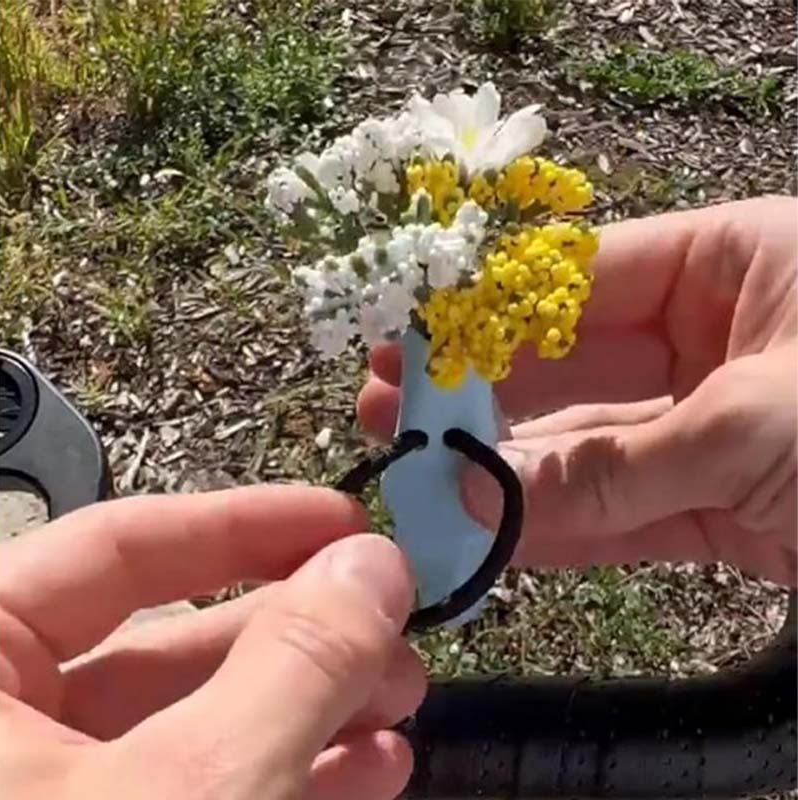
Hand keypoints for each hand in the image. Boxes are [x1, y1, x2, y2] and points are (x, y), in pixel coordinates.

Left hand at [0, 486, 424, 799]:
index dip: (247, 524)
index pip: (116, 545)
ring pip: (196, 723)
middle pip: (170, 639)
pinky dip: (288, 774)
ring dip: (313, 708)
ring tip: (401, 706)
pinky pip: (195, 792)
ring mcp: (45, 798)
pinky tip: (369, 771)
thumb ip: (292, 662)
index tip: (347, 522)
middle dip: (303, 634)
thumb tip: (375, 561)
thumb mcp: (199, 785)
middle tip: (395, 630)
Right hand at [358, 196, 796, 584]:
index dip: (489, 310)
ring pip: (594, 450)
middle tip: (392, 417)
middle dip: (482, 396)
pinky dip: (567, 532)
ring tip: (423, 485)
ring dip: (511, 475)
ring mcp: (717, 428)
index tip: (413, 339)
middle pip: (572, 366)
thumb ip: (618, 464)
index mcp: (735, 265)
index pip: (580, 277)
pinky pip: (631, 514)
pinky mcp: (730, 508)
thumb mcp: (760, 423)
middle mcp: (717, 339)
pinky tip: (497, 538)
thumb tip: (488, 494)